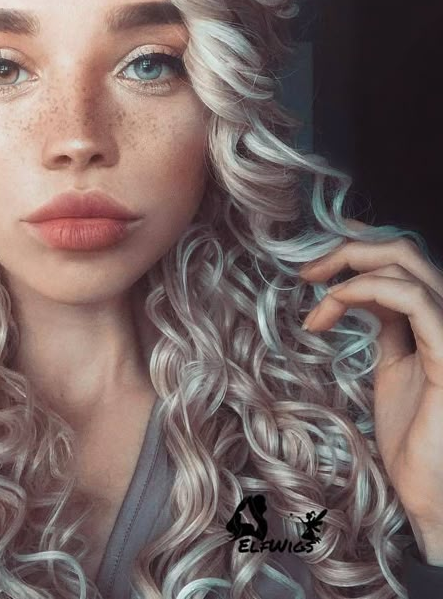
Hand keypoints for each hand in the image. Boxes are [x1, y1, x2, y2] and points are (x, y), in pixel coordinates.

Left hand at [299, 218, 442, 557]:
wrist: (431, 492)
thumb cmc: (415, 437)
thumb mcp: (395, 367)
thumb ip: (386, 327)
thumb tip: (355, 296)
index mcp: (438, 319)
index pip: (405, 260)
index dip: (362, 244)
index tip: (318, 255)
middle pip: (404, 249)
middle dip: (347, 249)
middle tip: (307, 272)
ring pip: (405, 263)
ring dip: (347, 270)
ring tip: (315, 299)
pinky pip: (412, 298)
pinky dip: (364, 290)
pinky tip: (332, 307)